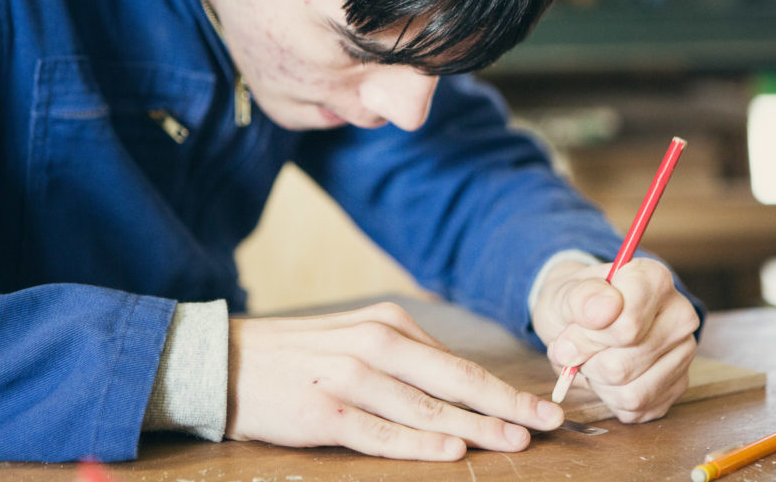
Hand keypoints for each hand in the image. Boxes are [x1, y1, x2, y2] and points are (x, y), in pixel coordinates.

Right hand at [224, 301, 563, 459]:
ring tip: (513, 441)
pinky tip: (449, 449)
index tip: (542, 408)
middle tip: (548, 424)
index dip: (504, 389)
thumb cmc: (300, 355)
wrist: (227, 361)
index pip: (459, 363)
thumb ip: (405, 358)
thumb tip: (459, 386)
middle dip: (507, 406)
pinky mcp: (324, 410)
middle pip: (454, 381)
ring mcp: (349, 377)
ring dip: (474, 426)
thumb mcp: (356, 338)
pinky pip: (379, 431)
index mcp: (387, 324)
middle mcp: (374, 345)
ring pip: (425, 408)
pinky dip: (417, 442)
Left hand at [532, 258, 699, 422]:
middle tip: (577, 345)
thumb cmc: (577, 304)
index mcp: (654, 280)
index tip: (574, 326)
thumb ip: (580, 299)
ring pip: (631, 392)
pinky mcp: (677, 386)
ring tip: (592, 358)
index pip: (627, 326)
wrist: (582, 319)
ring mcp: (684, 353)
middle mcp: (680, 315)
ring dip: (598, 381)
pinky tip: (606, 374)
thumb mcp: (565, 293)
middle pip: (624, 364)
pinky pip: (637, 408)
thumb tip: (603, 310)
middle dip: (588, 360)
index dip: (589, 335)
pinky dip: (609, 397)